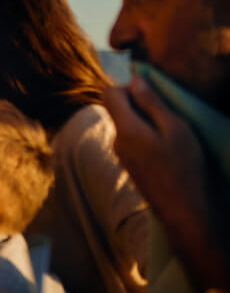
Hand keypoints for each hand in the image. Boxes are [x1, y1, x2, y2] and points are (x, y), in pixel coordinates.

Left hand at [102, 75, 229, 292]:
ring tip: (173, 135)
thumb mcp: (175, 129)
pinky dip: (148, 140)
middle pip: (118, 109)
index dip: (129, 86)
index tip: (153, 95)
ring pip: (128, 127)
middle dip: (140, 106)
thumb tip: (134, 79)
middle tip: (169, 115)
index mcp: (124, 128)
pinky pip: (134, 143)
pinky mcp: (132, 168)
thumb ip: (152, 103)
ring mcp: (123, 157)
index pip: (109, 92)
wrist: (184, 213)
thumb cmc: (184, 168)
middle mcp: (117, 141)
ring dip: (147, 124)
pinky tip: (169, 152)